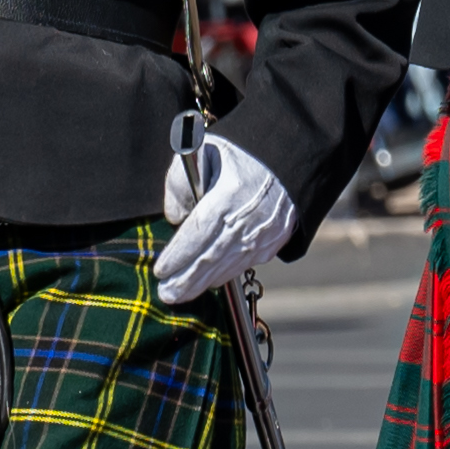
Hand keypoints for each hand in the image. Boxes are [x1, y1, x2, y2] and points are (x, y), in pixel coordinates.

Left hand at [151, 115, 302, 310]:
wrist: (289, 155)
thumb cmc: (239, 154)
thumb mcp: (202, 154)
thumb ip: (180, 187)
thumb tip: (176, 220)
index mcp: (229, 194)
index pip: (197, 233)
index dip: (177, 256)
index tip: (160, 270)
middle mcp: (249, 219)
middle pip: (211, 259)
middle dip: (186, 280)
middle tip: (166, 294)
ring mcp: (265, 234)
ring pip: (229, 267)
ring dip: (203, 284)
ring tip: (180, 294)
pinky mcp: (274, 241)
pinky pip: (246, 263)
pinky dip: (225, 274)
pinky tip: (209, 280)